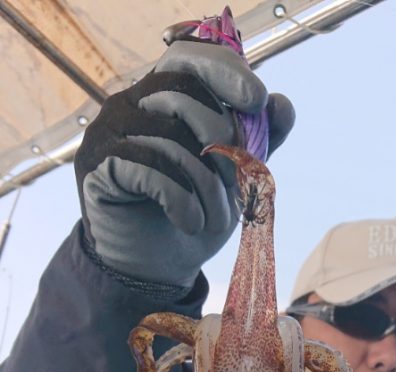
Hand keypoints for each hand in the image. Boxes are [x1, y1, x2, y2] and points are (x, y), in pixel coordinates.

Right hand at [75, 40, 294, 288]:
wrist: (154, 272)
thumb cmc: (191, 217)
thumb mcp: (233, 178)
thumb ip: (256, 141)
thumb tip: (282, 105)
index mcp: (160, 97)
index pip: (187, 57)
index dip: (224, 70)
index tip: (257, 100)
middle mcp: (128, 105)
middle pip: (184, 94)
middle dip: (224, 143)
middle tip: (237, 186)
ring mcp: (106, 132)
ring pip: (170, 137)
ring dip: (206, 185)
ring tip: (216, 220)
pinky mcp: (96, 166)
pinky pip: (149, 167)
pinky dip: (181, 200)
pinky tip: (191, 223)